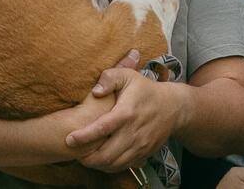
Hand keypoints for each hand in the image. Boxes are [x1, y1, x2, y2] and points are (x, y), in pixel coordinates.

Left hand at [66, 50, 185, 171]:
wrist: (174, 107)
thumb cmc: (146, 90)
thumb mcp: (129, 76)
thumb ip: (110, 77)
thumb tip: (95, 91)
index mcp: (127, 112)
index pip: (102, 128)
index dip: (84, 136)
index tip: (69, 139)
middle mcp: (134, 132)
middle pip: (106, 154)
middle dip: (86, 157)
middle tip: (74, 152)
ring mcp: (140, 145)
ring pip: (113, 164)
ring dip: (96, 164)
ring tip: (85, 157)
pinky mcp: (143, 154)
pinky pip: (123, 166)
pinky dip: (109, 167)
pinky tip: (101, 160)